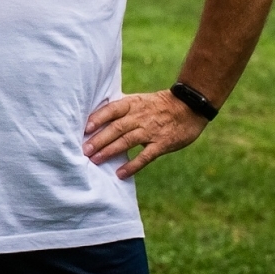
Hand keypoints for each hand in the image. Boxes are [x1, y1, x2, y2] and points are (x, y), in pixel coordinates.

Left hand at [84, 90, 208, 178]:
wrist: (190, 107)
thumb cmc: (159, 105)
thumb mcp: (139, 100)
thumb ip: (121, 107)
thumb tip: (95, 114)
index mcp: (132, 104)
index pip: (112, 110)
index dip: (98, 118)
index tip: (85, 128)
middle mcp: (140, 117)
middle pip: (116, 128)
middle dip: (99, 139)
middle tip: (84, 150)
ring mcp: (151, 131)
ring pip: (127, 141)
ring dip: (110, 151)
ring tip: (95, 160)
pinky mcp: (162, 144)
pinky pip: (145, 156)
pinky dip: (132, 165)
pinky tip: (120, 173)